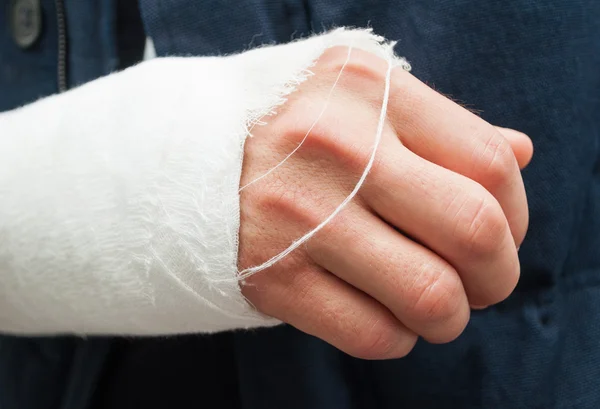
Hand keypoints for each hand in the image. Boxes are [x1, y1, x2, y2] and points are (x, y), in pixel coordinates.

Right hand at [238, 46, 532, 358]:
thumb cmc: (290, 133)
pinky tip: (385, 316)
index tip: (503, 235)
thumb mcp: (358, 99)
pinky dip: (398, 337)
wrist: (183, 163)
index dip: (516, 213)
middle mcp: (335, 145)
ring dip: (450, 315)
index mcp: (367, 89)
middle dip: (499, 274)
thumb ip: (440, 124)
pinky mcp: (272, 276)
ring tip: (436, 304)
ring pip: (431, 295)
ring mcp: (300, 214)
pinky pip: (374, 334)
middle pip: (473, 229)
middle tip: (485, 283)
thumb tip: (519, 155)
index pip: (488, 163)